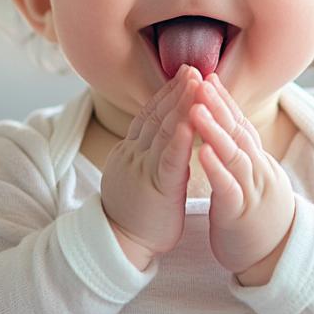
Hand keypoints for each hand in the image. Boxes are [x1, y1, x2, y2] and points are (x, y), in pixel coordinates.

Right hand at [101, 64, 201, 268]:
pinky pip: (169, 159)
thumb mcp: (135, 176)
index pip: (149, 114)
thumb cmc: (133, 215)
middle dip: (177, 90)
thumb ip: (146, 154)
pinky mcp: (156, 188)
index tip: (184, 73)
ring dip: (182, 104)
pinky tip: (191, 121)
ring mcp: (143, 169)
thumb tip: (160, 136)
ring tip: (197, 82)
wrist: (117, 246)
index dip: (167, 93)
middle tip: (194, 67)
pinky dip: (181, 138)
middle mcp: (134, 154)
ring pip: (164, 131)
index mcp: (130, 152)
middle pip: (157, 115)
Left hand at [190, 74, 294, 285]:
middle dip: (217, 105)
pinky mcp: (239, 213)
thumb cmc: (258, 217)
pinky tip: (202, 154)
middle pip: (237, 131)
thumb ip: (242, 155)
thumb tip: (231, 129)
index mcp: (256, 161)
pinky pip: (228, 187)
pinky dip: (216, 169)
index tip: (207, 77)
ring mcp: (250, 190)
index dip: (224, 100)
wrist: (277, 258)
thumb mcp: (252, 180)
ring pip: (233, 155)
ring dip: (215, 131)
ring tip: (196, 109)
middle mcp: (257, 170)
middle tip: (199, 81)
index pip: (239, 123)